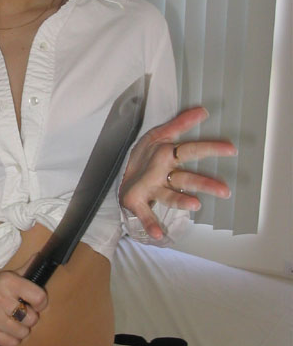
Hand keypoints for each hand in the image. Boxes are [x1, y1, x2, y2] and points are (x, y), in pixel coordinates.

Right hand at [0, 256, 47, 345]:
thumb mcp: (8, 276)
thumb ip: (26, 269)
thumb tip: (40, 256)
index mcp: (7, 281)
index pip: (39, 297)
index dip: (41, 302)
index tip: (34, 303)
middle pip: (32, 318)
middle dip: (29, 317)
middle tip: (20, 312)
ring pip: (22, 333)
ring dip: (20, 330)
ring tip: (12, 321)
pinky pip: (11, 343)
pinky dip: (11, 339)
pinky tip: (5, 330)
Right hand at [119, 106, 237, 240]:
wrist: (114, 171)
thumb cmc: (144, 155)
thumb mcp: (160, 135)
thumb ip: (181, 123)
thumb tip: (202, 110)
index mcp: (165, 154)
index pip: (191, 150)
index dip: (210, 149)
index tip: (231, 150)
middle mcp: (158, 171)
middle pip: (185, 177)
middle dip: (204, 183)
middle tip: (225, 191)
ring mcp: (148, 188)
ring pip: (168, 195)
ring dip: (180, 200)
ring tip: (195, 205)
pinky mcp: (136, 201)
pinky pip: (144, 214)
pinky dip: (149, 224)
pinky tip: (158, 235)